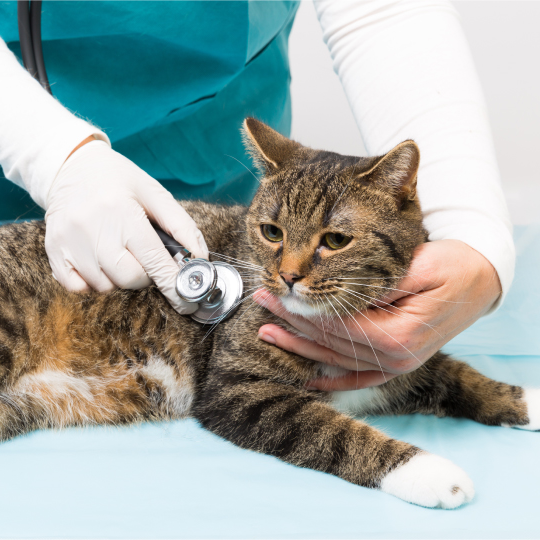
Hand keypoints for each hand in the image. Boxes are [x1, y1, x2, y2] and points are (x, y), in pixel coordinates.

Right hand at [45, 139, 208, 313]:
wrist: (70, 165)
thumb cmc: (118, 180)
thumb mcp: (153, 192)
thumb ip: (181, 225)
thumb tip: (200, 258)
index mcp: (123, 212)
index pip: (154, 261)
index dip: (174, 285)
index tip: (187, 302)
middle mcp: (93, 229)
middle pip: (130, 279)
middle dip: (144, 276)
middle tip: (142, 256)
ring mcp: (70, 243)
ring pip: (105, 287)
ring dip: (118, 277)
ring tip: (116, 250)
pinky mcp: (54, 252)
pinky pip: (78, 288)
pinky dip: (92, 283)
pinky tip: (97, 260)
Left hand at [252, 240, 500, 390]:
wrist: (480, 280)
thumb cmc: (451, 266)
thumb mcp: (417, 265)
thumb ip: (376, 284)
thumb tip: (332, 292)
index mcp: (398, 335)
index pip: (337, 325)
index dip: (304, 310)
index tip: (278, 290)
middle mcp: (395, 358)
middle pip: (330, 341)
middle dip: (293, 320)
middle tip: (263, 299)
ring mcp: (396, 365)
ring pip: (336, 359)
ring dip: (300, 345)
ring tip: (267, 329)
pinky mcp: (395, 363)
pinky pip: (357, 377)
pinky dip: (331, 379)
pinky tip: (307, 379)